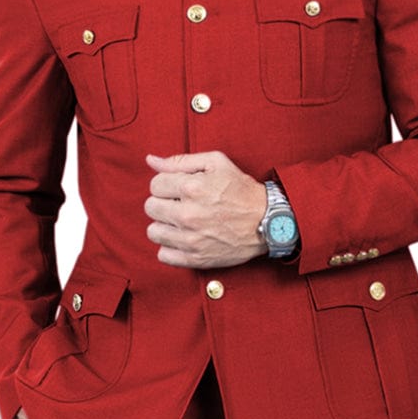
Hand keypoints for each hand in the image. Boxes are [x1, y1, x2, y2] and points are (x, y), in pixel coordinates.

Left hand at [144, 151, 268, 267]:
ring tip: (181, 221)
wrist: (267, 221)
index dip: (167, 184)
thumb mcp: (216, 163)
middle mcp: (188, 214)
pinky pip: (163, 255)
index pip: (155, 184)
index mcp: (191, 187)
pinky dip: (170, 247)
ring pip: (153, 231)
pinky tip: (184, 238)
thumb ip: (181, 160)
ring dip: (165, 225)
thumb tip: (151, 160)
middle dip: (163, 202)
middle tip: (180, 204)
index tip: (179, 188)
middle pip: (150, 207)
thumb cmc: (241, 190)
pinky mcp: (195, 258)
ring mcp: (190, 238)